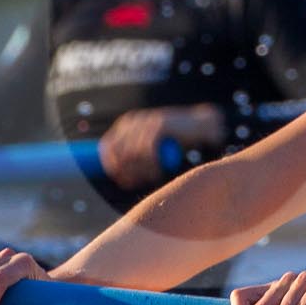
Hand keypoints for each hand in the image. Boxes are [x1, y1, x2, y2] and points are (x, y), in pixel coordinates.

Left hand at [97, 105, 224, 189]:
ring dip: (142, 171)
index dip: (110, 166)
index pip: (106, 147)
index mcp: (125, 125)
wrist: (199, 127)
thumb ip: (136, 159)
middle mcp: (132, 121)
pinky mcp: (158, 124)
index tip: (122, 181)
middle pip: (118, 152)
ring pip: (133, 154)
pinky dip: (153, 166)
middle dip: (126, 172)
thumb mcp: (150, 147)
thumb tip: (121, 179)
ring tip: (154, 176)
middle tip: (136, 183)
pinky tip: (158, 172)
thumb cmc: (174, 142)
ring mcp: (144, 121)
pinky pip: (148, 151)